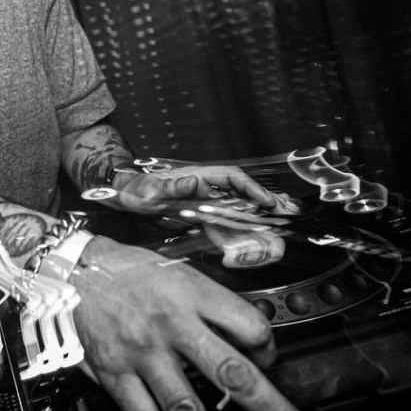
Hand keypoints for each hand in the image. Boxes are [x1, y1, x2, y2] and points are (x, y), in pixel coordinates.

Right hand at [70, 235, 328, 410]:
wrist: (70, 268)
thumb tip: (249, 336)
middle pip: (234, 375)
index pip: (250, 326)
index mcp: (190, 293)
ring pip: (189, 408)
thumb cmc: (125, 268)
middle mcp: (171, 325)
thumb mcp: (176, 269)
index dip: (270, 349)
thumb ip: (211, 303)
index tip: (270, 360)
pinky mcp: (115, 374)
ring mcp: (142, 354)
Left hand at [102, 165, 299, 215]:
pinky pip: (226, 219)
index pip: (233, 179)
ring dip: (260, 212)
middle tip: (289, 211)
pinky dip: (243, 225)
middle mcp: (205, 187)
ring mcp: (204, 200)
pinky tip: (257, 233)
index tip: (266, 202)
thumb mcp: (150, 189)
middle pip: (243, 191)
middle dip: (266, 200)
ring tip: (283, 219)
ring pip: (239, 205)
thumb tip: (194, 181)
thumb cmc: (134, 190)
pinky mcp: (199, 213)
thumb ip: (171, 186)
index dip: (252, 189)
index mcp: (198, 177)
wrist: (121, 195)